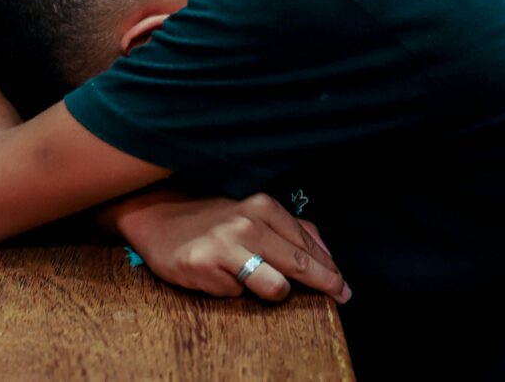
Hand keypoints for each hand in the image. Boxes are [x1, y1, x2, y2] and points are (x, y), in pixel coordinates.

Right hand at [98, 191, 350, 303]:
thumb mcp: (256, 214)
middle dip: (324, 284)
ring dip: (276, 291)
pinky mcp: (203, 267)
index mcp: (264, 207)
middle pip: (299, 265)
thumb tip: (328, 256)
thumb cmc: (216, 222)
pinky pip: (237, 294)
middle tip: (340, 295)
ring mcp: (224, 245)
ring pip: (275, 286)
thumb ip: (294, 230)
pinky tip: (221, 276)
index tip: (343, 286)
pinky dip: (234, 290)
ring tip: (263, 284)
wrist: (161, 220)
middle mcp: (247, 223)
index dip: (330, 269)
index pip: (308, 244)